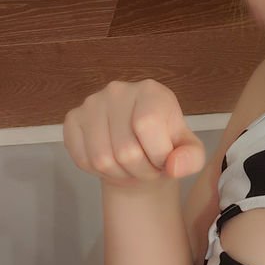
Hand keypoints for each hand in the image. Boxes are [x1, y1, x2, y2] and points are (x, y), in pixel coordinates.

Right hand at [63, 80, 205, 188]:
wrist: (140, 149)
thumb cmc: (165, 145)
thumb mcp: (189, 152)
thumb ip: (191, 158)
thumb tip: (173, 166)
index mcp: (151, 91)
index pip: (147, 125)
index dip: (158, 154)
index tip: (165, 159)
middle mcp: (118, 91)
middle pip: (125, 149)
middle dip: (141, 170)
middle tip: (148, 167)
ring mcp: (91, 103)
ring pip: (102, 159)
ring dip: (120, 174)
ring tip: (131, 166)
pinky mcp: (73, 119)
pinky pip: (82, 159)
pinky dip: (98, 171)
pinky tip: (112, 162)